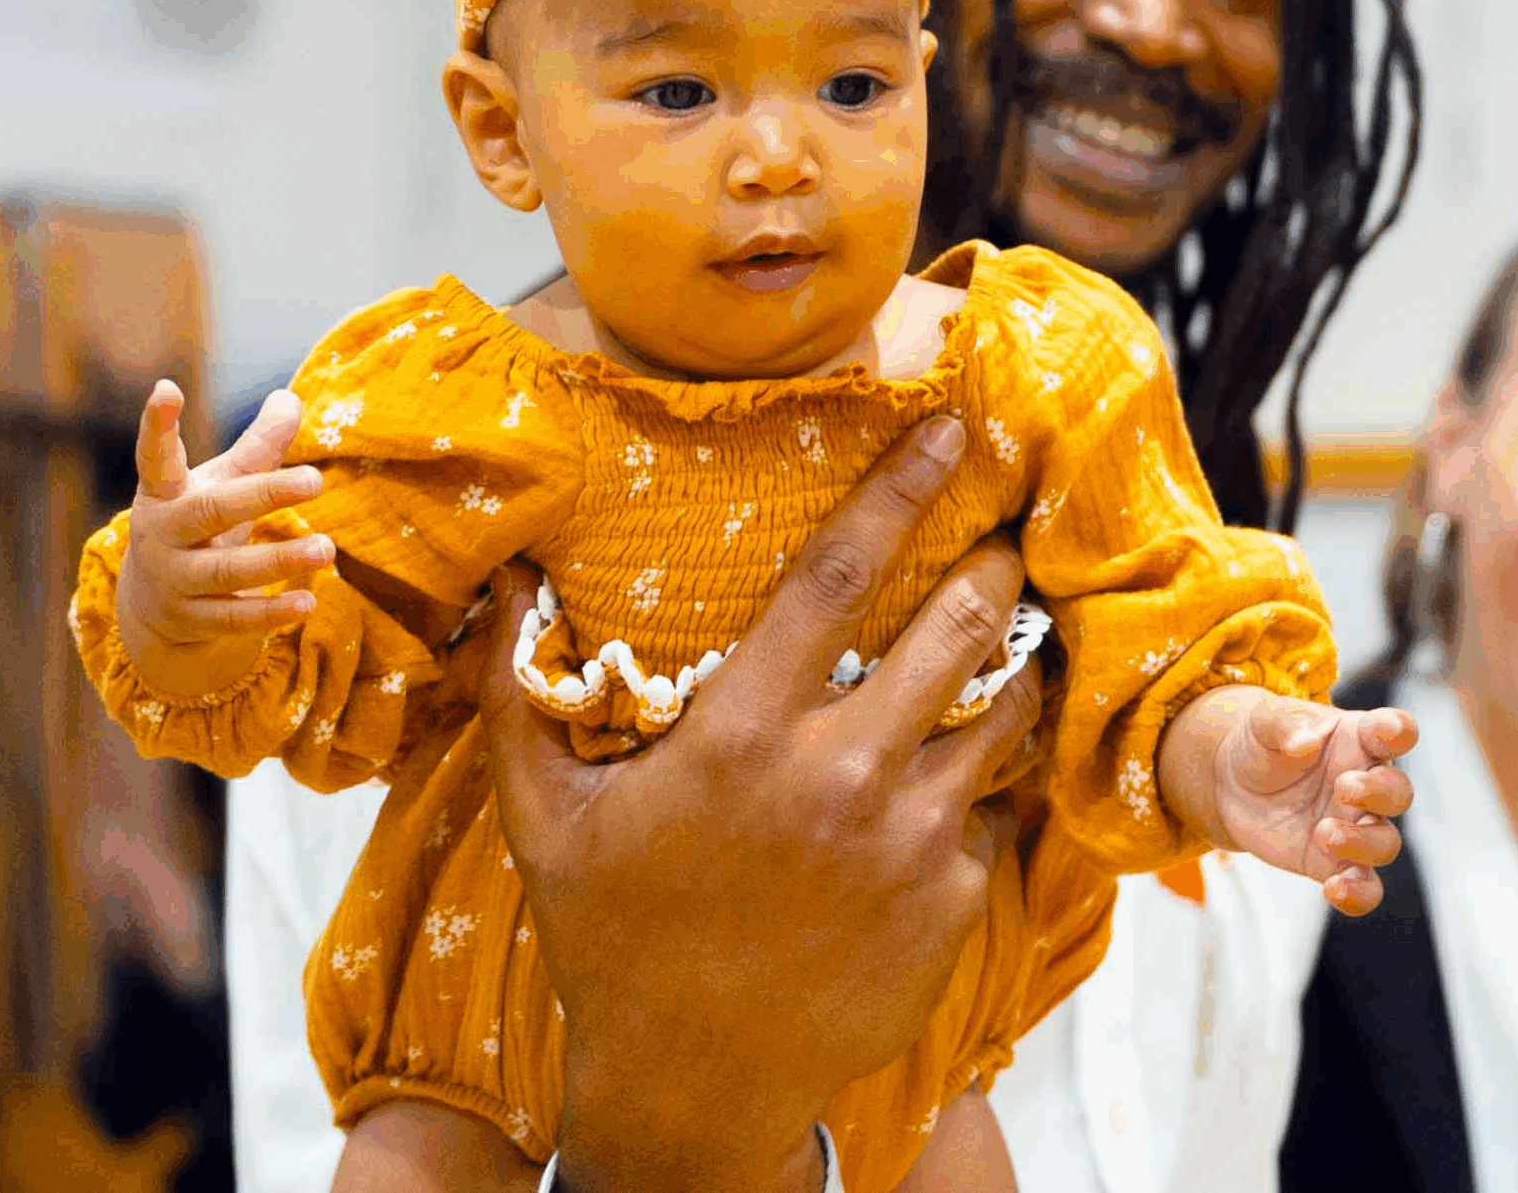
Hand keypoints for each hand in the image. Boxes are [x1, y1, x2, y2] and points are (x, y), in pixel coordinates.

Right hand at [114, 380, 335, 687]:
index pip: (157, 456)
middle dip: (263, 495)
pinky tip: (308, 602)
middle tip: (316, 480)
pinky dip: (271, 612)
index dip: (158, 424)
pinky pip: (233, 618)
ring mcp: (174, 580)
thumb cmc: (198, 523)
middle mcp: (162, 534)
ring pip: (227, 570)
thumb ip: (257, 447)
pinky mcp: (192, 620)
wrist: (153, 603)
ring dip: (279, 560)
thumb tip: (291, 398)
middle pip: (212, 510)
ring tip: (327, 549)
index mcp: (164, 492)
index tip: (166, 389)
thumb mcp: (220, 483)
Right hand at [480, 415, 1041, 1192]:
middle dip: (991, 566)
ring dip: (1012, 666)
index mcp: (744, 730)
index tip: (953, 428)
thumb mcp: (547, 817)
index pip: (840, 572)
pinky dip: (982, 783)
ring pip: (1004, 711)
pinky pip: (992, 809)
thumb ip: (519, 695)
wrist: (692, 1089)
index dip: (902, 486)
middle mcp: (840, 770)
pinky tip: (956, 779)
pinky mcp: (954, 898)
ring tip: (1008, 644)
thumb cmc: (613, 940)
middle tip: (1002, 539)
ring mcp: (908, 837)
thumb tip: (505, 583)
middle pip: (958, 624)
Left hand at [1169, 690, 1415, 913]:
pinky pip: (1365, 887)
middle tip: (1344, 788)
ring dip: (1362, 842)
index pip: (1396, 731)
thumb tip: (1305, 742)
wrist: (1229, 785)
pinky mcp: (1334, 864)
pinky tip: (1334, 889)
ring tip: (1324, 833)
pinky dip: (1358, 894)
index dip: (1399, 731)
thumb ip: (1286, 724)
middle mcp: (1365, 784)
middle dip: (1380, 792)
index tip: (1385, 731)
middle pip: (1399, 792)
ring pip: (1385, 843)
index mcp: (1357, 739)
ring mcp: (1353, 826)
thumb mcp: (1265, 721)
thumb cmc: (1261, 745)